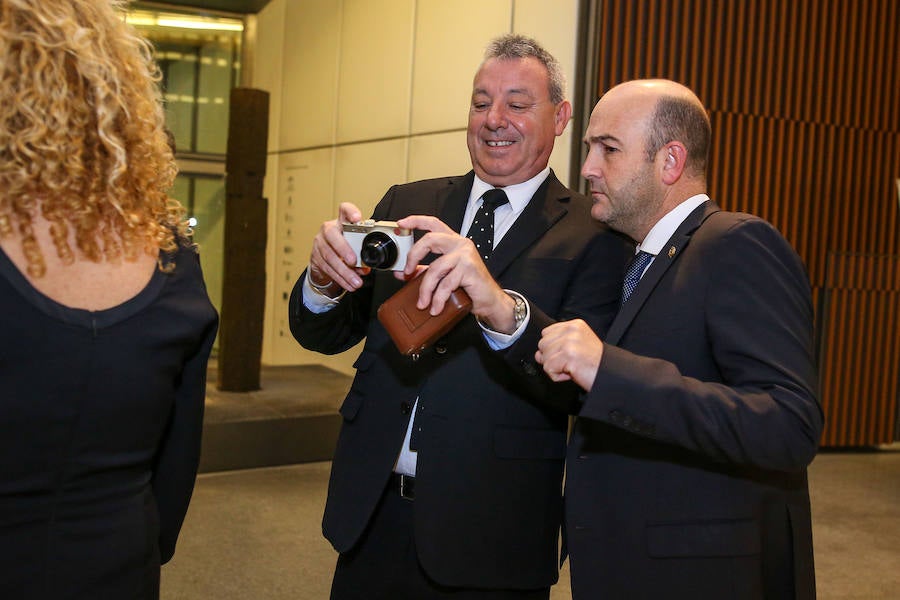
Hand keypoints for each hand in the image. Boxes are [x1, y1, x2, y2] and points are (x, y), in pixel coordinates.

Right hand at [309, 203, 369, 292]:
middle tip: (354, 261)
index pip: (344, 210)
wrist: (326, 258)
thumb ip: (362, 254)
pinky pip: (327, 268)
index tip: (357, 218)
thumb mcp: (355, 246)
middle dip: (343, 249)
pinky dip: (339, 278)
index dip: (350, 212)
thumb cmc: (345, 248)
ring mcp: (320, 242)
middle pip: (332, 234)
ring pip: (329, 256)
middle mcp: (328, 229)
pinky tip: (348, 284)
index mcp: (341, 222)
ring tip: (356, 281)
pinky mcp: (315, 257)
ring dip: (344, 271)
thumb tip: (365, 267)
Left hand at [395, 215, 516, 331]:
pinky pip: (446, 284)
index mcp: (453, 241)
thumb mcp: (443, 276)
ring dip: (425, 289)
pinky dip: (438, 299)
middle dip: (413, 256)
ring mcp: (466, 255)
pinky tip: (436, 307)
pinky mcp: (469, 269)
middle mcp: (460, 244)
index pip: (433, 223)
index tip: (401, 223)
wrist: (490, 300)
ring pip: (435, 268)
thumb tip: (402, 272)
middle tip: (406, 273)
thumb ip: (423, 271)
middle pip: (429, 239)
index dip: (416, 221)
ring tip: (423, 303)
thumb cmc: (469, 287)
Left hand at [536, 319, 602, 390]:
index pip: (546, 333)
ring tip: (573, 367)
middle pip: (542, 344)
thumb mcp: (578, 345)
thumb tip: (538, 354)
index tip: (568, 355)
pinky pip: (548, 368)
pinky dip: (557, 376)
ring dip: (556, 367)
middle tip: (571, 363)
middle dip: (553, 358)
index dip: (553, 348)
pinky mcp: (568, 355)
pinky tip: (572, 373)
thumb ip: (558, 344)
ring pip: (544, 357)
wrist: (610, 375)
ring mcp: (569, 342)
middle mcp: (572, 330)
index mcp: (575, 325)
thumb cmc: (595, 364)